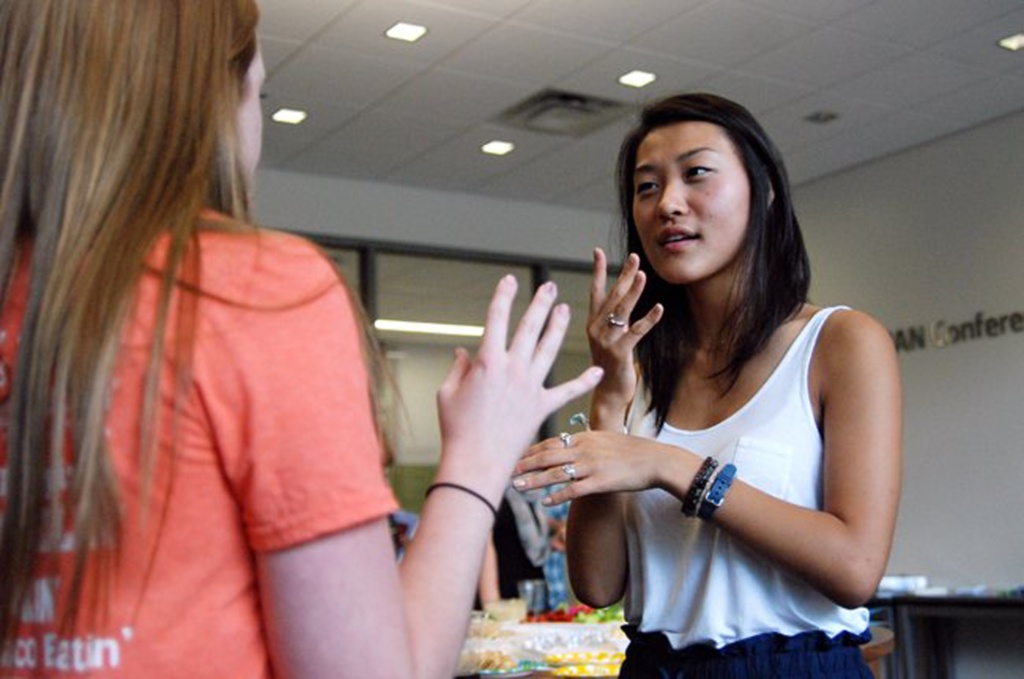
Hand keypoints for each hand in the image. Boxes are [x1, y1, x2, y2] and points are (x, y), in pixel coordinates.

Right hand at [436, 276, 603, 492]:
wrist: (476, 462)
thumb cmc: (456, 429)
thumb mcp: (448, 393)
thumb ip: (457, 369)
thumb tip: (462, 352)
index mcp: (487, 361)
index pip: (496, 319)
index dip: (503, 296)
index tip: (509, 281)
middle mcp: (512, 369)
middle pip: (529, 328)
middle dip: (539, 304)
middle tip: (549, 287)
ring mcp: (530, 387)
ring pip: (549, 349)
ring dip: (558, 328)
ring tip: (565, 310)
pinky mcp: (542, 407)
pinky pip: (567, 390)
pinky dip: (583, 380)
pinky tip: (597, 371)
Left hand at [514, 430, 675, 505]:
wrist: (655, 459)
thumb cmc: (631, 451)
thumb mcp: (605, 439)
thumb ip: (585, 443)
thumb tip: (568, 447)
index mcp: (584, 437)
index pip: (550, 442)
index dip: (530, 450)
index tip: (514, 456)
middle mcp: (584, 449)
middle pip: (547, 456)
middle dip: (524, 464)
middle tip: (506, 470)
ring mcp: (592, 465)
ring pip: (556, 473)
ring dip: (535, 481)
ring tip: (518, 487)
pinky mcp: (601, 482)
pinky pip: (575, 489)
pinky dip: (558, 495)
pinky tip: (545, 502)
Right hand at [588, 248, 661, 414]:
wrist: (607, 393)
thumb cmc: (611, 364)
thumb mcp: (610, 337)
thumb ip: (615, 319)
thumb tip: (625, 297)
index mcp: (593, 323)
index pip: (595, 291)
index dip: (597, 271)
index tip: (597, 251)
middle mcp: (596, 329)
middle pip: (612, 296)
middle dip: (623, 275)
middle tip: (635, 257)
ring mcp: (606, 341)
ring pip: (622, 311)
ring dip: (633, 292)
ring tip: (643, 274)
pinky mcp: (619, 353)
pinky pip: (635, 332)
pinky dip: (648, 319)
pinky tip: (659, 308)